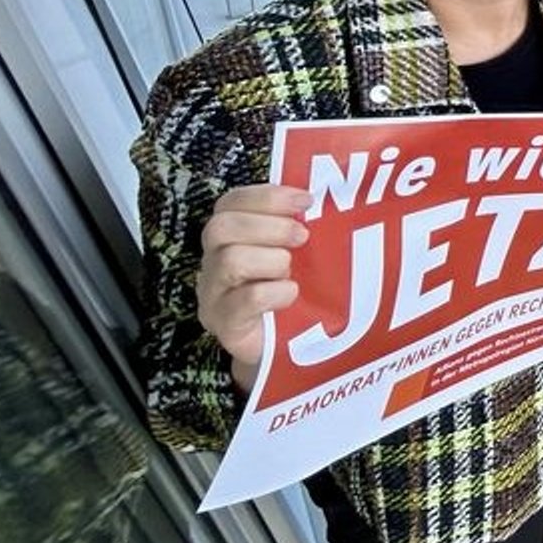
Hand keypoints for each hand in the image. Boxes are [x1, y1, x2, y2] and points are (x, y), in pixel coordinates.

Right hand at [197, 184, 310, 391]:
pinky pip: (244, 300)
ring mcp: (214, 294)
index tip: (306, 199)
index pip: (231, 203)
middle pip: (220, 227)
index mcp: (230, 237)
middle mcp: (214, 261)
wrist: (285, 347)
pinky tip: (291, 294)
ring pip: (229, 261)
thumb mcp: (299, 253)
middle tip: (303, 237)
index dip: (267, 196)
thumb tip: (329, 197)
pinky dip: (275, 292)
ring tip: (291, 272)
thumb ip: (302, 225)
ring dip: (272, 260)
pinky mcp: (224, 324)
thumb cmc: (294, 289)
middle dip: (269, 226)